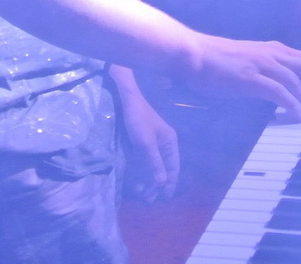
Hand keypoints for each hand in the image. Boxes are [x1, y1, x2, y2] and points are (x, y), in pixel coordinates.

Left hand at [115, 82, 179, 202]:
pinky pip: (145, 162)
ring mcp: (153, 144)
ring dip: (149, 180)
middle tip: (149, 199)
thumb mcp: (146, 143)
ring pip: (154, 167)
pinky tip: (137, 182)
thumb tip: (161, 182)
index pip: (174, 167)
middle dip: (157, 184)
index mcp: (170, 143)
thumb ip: (154, 162)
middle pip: (164, 169)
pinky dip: (142, 172)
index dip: (170, 183)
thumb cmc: (138, 120)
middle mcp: (164, 145)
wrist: (127, 101)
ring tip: (143, 194)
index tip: (165, 198)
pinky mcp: (143, 144)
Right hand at [186, 35, 300, 120]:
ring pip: (297, 80)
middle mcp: (272, 53)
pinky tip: (296, 115)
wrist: (194, 54)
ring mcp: (261, 64)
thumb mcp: (248, 59)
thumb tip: (280, 87)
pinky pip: (280, 92)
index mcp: (273, 49)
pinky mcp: (250, 78)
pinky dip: (292, 105)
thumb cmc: (217, 60)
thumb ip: (265, 68)